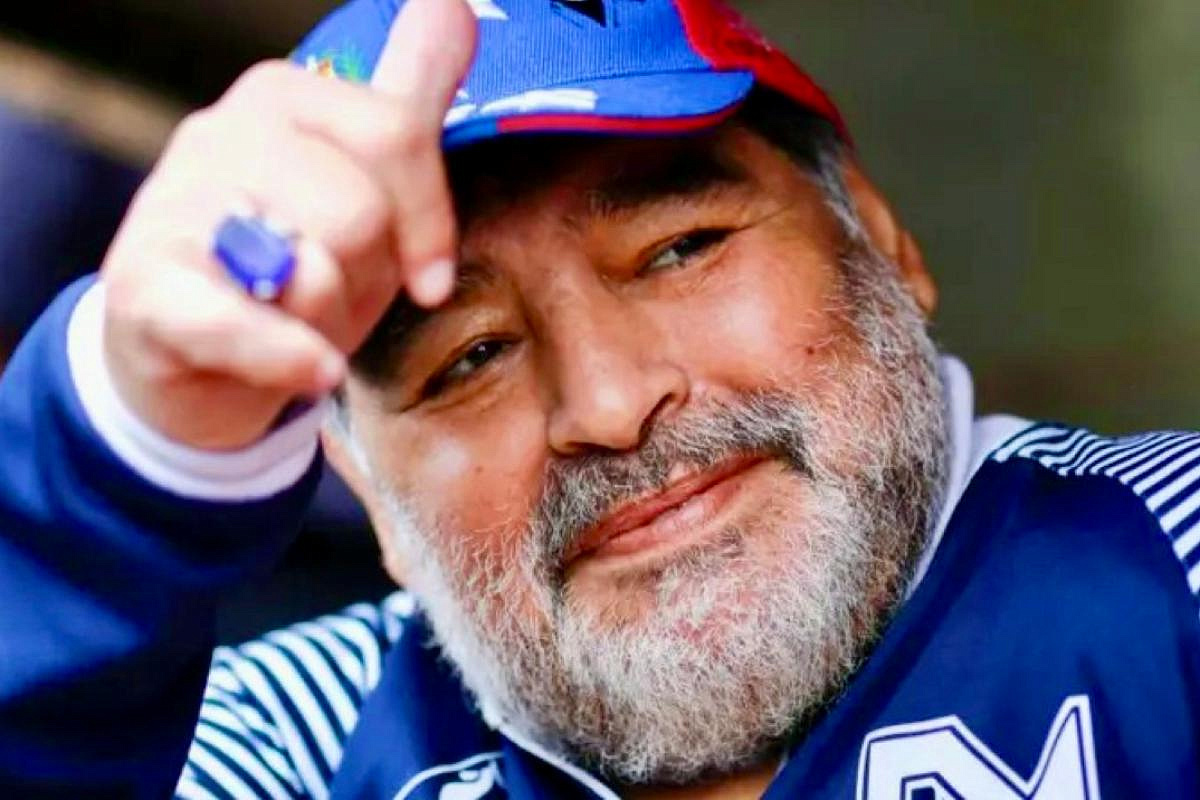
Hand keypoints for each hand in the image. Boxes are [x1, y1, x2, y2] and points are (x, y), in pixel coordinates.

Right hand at [100, 0, 476, 449]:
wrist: (196, 357)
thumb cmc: (296, 263)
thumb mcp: (363, 179)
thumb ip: (408, 95)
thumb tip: (455, 4)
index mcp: (282, 97)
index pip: (397, 134)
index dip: (428, 224)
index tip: (430, 279)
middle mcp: (219, 133)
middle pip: (360, 212)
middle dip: (366, 279)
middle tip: (334, 297)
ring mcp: (172, 207)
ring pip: (312, 271)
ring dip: (325, 324)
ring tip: (296, 322)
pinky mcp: (143, 288)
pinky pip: (241, 326)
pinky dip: (287, 359)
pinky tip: (309, 371)